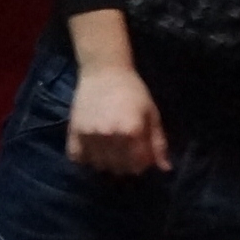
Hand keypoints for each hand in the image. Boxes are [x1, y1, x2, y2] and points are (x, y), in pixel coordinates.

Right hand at [63, 19, 170, 175]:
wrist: (104, 70)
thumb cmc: (133, 91)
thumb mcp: (151, 114)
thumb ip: (158, 143)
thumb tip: (165, 169)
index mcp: (132, 131)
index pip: (138, 165)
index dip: (142, 164)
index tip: (141, 156)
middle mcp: (110, 135)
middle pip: (118, 168)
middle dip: (126, 165)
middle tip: (126, 154)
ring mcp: (90, 134)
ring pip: (98, 165)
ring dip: (106, 163)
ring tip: (110, 151)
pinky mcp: (74, 131)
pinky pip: (77, 157)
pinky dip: (85, 158)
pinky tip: (92, 150)